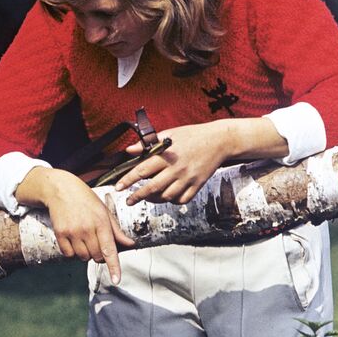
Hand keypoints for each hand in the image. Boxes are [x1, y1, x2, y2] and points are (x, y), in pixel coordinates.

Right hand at [16, 167, 134, 282]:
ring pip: (83, 257)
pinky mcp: (60, 234)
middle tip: (96, 241)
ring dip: (86, 254)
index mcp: (101, 222)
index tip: (116, 280)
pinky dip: (72, 253)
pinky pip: (69, 255)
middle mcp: (87, 228)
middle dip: (99, 254)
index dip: (113, 267)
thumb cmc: (86, 200)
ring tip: (84, 239)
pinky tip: (73, 241)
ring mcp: (72, 232)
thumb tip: (130, 244)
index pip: (109, 249)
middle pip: (97, 256)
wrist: (61, 189)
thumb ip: (116, 231)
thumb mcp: (104, 211)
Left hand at [115, 118, 289, 204]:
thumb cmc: (192, 135)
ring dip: (154, 199)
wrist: (219, 140)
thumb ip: (148, 145)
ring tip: (147, 197)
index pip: (142, 170)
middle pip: (152, 188)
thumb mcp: (169, 134)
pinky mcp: (198, 184)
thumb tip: (129, 150)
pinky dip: (173, 201)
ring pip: (167, 196)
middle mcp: (176, 169)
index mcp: (166, 155)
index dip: (128, 180)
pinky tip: (167, 196)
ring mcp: (188, 178)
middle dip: (137, 196)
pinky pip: (182, 199)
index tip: (118, 188)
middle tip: (128, 201)